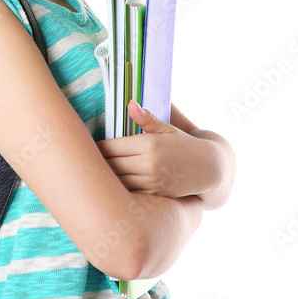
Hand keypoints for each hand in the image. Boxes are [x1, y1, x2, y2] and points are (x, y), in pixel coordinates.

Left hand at [96, 100, 220, 198]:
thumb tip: (130, 103)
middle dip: (98, 162)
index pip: (110, 147)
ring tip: (98, 172)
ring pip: (116, 181)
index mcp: (149, 144)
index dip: (98, 147)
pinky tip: (114, 184)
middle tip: (89, 159)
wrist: (208, 168)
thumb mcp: (167, 128)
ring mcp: (151, 181)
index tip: (92, 145)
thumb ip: (147, 118)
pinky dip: (118, 188)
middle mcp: (149, 164)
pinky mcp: (154, 194)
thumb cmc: (183, 144)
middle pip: (110, 165)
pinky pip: (128, 193)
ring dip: (106, 177)